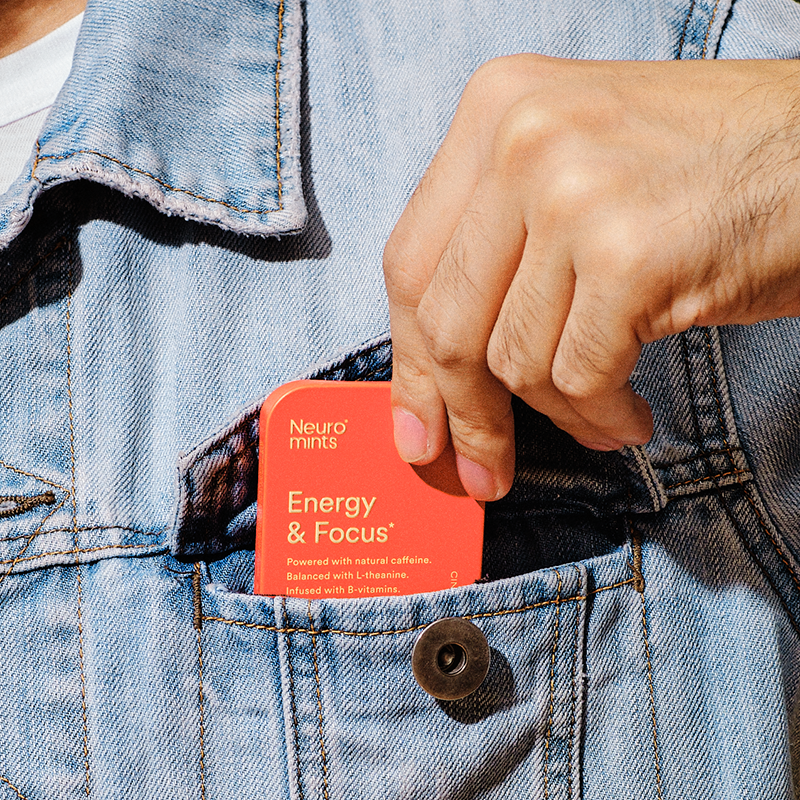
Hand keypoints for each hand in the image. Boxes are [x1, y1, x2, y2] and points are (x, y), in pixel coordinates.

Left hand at [383, 55, 799, 499]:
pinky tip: (626, 417)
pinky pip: (577, 379)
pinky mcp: (630, 257)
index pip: (410, 264)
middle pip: (446, 320)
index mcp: (494, 107)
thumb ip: (498, 247)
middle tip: (479, 470)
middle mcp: (521, 139)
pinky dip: (598, 416)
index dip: (407, 363)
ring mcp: (574, 194)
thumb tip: (438, 368)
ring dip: (553, 415)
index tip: (415, 426)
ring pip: (512, 360)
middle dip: (461, 415)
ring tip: (596, 417)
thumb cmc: (706, 169)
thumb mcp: (575, 169)